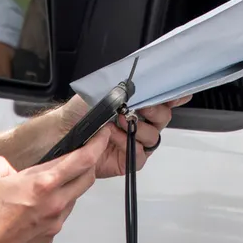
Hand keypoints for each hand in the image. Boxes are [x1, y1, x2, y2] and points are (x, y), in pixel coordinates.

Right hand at [0, 129, 107, 242]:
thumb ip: (4, 162)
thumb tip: (11, 168)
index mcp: (41, 184)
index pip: (83, 159)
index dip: (98, 143)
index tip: (103, 135)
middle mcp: (53, 205)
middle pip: (87, 179)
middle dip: (90, 163)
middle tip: (84, 153)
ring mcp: (51, 225)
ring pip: (72, 199)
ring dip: (68, 186)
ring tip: (45, 183)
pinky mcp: (45, 240)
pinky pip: (58, 217)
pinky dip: (54, 206)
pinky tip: (34, 205)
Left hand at [53, 94, 192, 177]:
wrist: (62, 130)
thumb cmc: (79, 110)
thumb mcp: (102, 91)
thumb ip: (126, 87)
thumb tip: (144, 81)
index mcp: (137, 103)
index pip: (162, 98)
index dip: (174, 96)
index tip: (180, 94)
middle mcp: (139, 122)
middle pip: (163, 118)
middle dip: (155, 112)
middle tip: (141, 108)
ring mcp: (134, 142)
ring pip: (153, 137)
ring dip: (139, 128)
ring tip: (120, 122)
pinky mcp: (126, 160)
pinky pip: (140, 155)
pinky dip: (129, 145)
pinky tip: (114, 138)